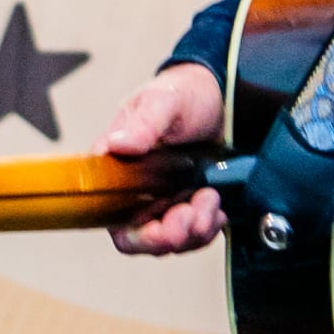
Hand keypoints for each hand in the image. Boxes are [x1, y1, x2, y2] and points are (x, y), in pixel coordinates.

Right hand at [100, 63, 227, 255]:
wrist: (223, 96)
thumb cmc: (184, 93)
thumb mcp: (164, 100)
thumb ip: (143, 122)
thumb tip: (118, 144)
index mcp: (118, 169)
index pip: (111, 216)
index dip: (135, 233)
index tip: (160, 225)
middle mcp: (137, 192)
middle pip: (142, 237)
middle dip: (170, 236)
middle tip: (191, 215)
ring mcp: (165, 200)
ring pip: (172, 239)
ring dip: (194, 229)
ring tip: (211, 199)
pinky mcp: (191, 204)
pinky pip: (196, 232)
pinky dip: (209, 225)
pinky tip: (218, 205)